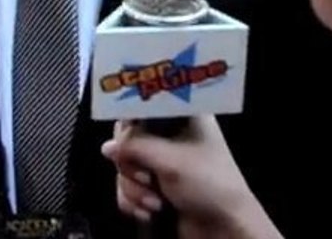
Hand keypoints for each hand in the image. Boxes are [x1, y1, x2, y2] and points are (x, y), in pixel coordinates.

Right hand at [101, 116, 281, 238]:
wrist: (224, 228)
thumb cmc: (207, 183)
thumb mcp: (170, 160)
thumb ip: (134, 146)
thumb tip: (107, 147)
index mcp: (181, 116)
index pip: (143, 106)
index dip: (129, 121)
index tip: (124, 139)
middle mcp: (169, 135)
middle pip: (127, 138)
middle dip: (131, 164)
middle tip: (148, 177)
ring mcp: (161, 162)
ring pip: (125, 166)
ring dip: (134, 188)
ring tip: (156, 203)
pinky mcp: (154, 186)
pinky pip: (127, 187)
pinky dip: (133, 200)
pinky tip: (150, 212)